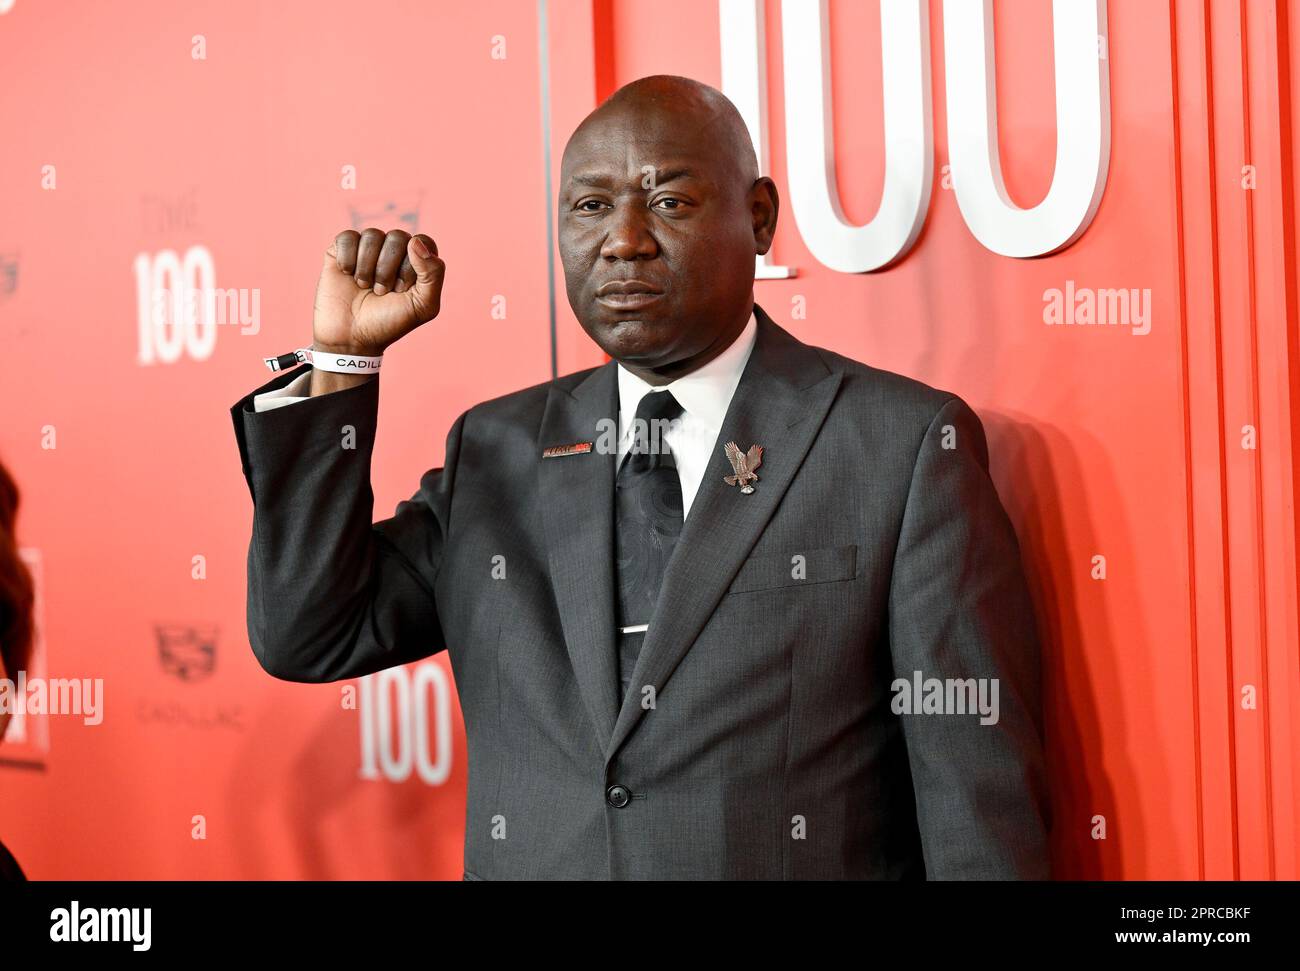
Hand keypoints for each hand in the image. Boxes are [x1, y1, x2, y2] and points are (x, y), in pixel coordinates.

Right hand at [312, 228, 445, 354]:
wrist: (351, 337)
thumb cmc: (389, 322)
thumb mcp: (423, 306)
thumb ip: (433, 273)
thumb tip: (415, 242)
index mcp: (416, 262)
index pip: (423, 241)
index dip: (413, 265)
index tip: (403, 289)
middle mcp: (393, 251)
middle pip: (397, 237)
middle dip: (388, 270)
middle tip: (382, 292)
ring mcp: (367, 249)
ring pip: (372, 235)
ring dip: (367, 268)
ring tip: (364, 287)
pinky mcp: (342, 250)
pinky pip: (348, 237)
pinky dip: (348, 260)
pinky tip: (347, 276)